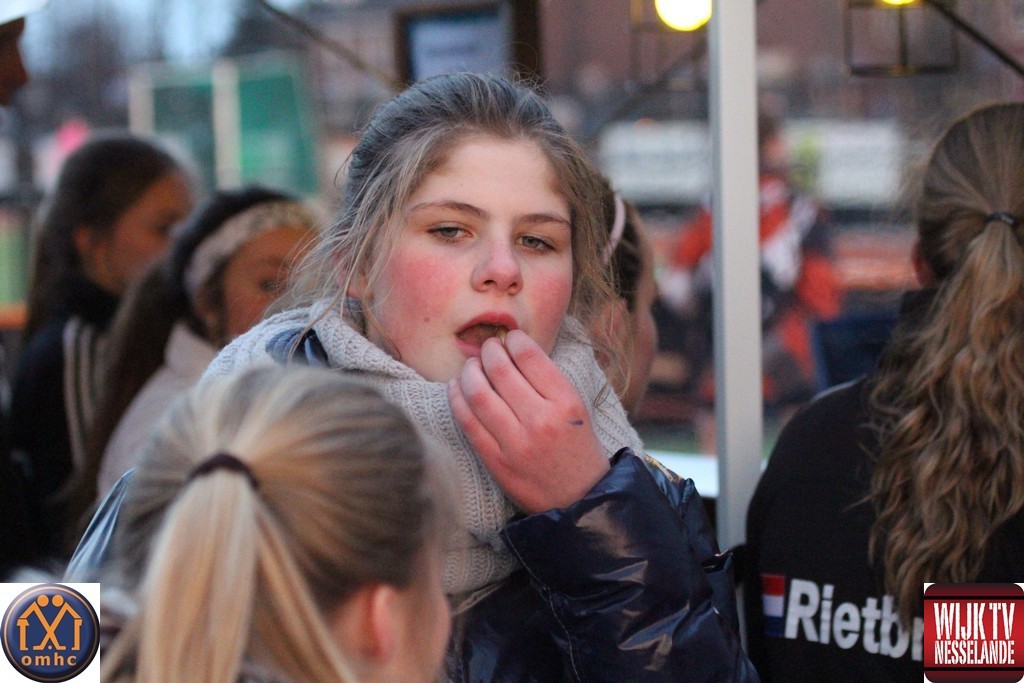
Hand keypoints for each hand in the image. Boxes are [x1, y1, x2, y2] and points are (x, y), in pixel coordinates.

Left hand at [448, 329, 609, 513]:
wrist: (580, 500)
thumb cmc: (578, 448)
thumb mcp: (577, 409)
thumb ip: (549, 381)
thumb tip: (514, 349)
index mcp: (566, 403)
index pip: (531, 357)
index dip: (514, 340)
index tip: (509, 338)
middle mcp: (541, 420)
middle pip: (500, 370)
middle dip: (488, 351)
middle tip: (487, 348)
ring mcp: (516, 443)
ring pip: (478, 393)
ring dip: (469, 371)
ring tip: (471, 366)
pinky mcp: (496, 462)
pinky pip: (467, 423)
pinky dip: (457, 399)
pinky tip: (456, 388)